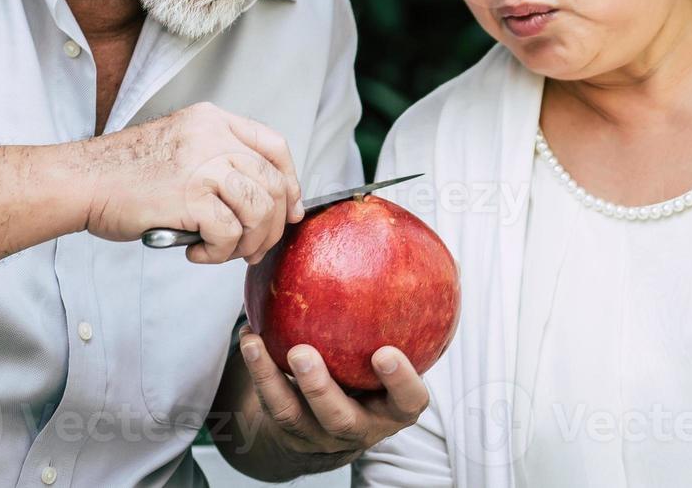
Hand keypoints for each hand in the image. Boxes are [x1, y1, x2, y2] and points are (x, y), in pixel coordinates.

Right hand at [81, 102, 302, 263]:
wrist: (82, 181)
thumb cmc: (124, 174)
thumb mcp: (181, 148)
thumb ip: (218, 162)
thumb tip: (263, 201)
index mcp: (213, 121)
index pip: (275, 146)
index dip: (290, 182)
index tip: (290, 210)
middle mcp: (214, 136)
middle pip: (274, 183)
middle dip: (273, 225)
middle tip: (255, 249)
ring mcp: (204, 164)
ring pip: (259, 210)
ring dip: (248, 243)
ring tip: (224, 252)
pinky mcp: (191, 196)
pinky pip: (230, 233)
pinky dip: (219, 253)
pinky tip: (195, 253)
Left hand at [236, 327, 429, 459]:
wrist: (336, 421)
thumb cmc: (375, 370)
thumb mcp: (397, 350)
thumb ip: (414, 312)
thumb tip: (443, 255)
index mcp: (395, 408)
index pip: (408, 401)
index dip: (400, 382)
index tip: (386, 352)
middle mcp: (361, 428)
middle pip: (341, 418)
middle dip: (321, 389)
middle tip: (304, 352)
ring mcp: (322, 435)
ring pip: (295, 416)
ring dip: (273, 379)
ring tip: (256, 343)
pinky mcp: (290, 432)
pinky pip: (268, 404)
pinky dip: (256, 370)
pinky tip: (248, 336)